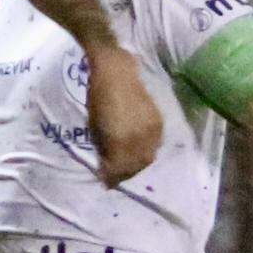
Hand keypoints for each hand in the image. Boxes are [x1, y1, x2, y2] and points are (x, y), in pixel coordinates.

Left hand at [82, 45, 160, 185]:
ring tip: (127, 165)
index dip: (111, 177)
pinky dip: (147, 151)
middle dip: (125, 173)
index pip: (119, 168)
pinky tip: (139, 150)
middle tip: (115, 175)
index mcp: (120, 139)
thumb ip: (103, 149)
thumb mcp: (94, 127)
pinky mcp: (158, 122)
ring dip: (137, 165)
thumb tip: (106, 167)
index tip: (105, 181)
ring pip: (148, 157)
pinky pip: (155, 144)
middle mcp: (139, 138)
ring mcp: (151, 130)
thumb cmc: (97, 97)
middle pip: (135, 166)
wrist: (116, 71)